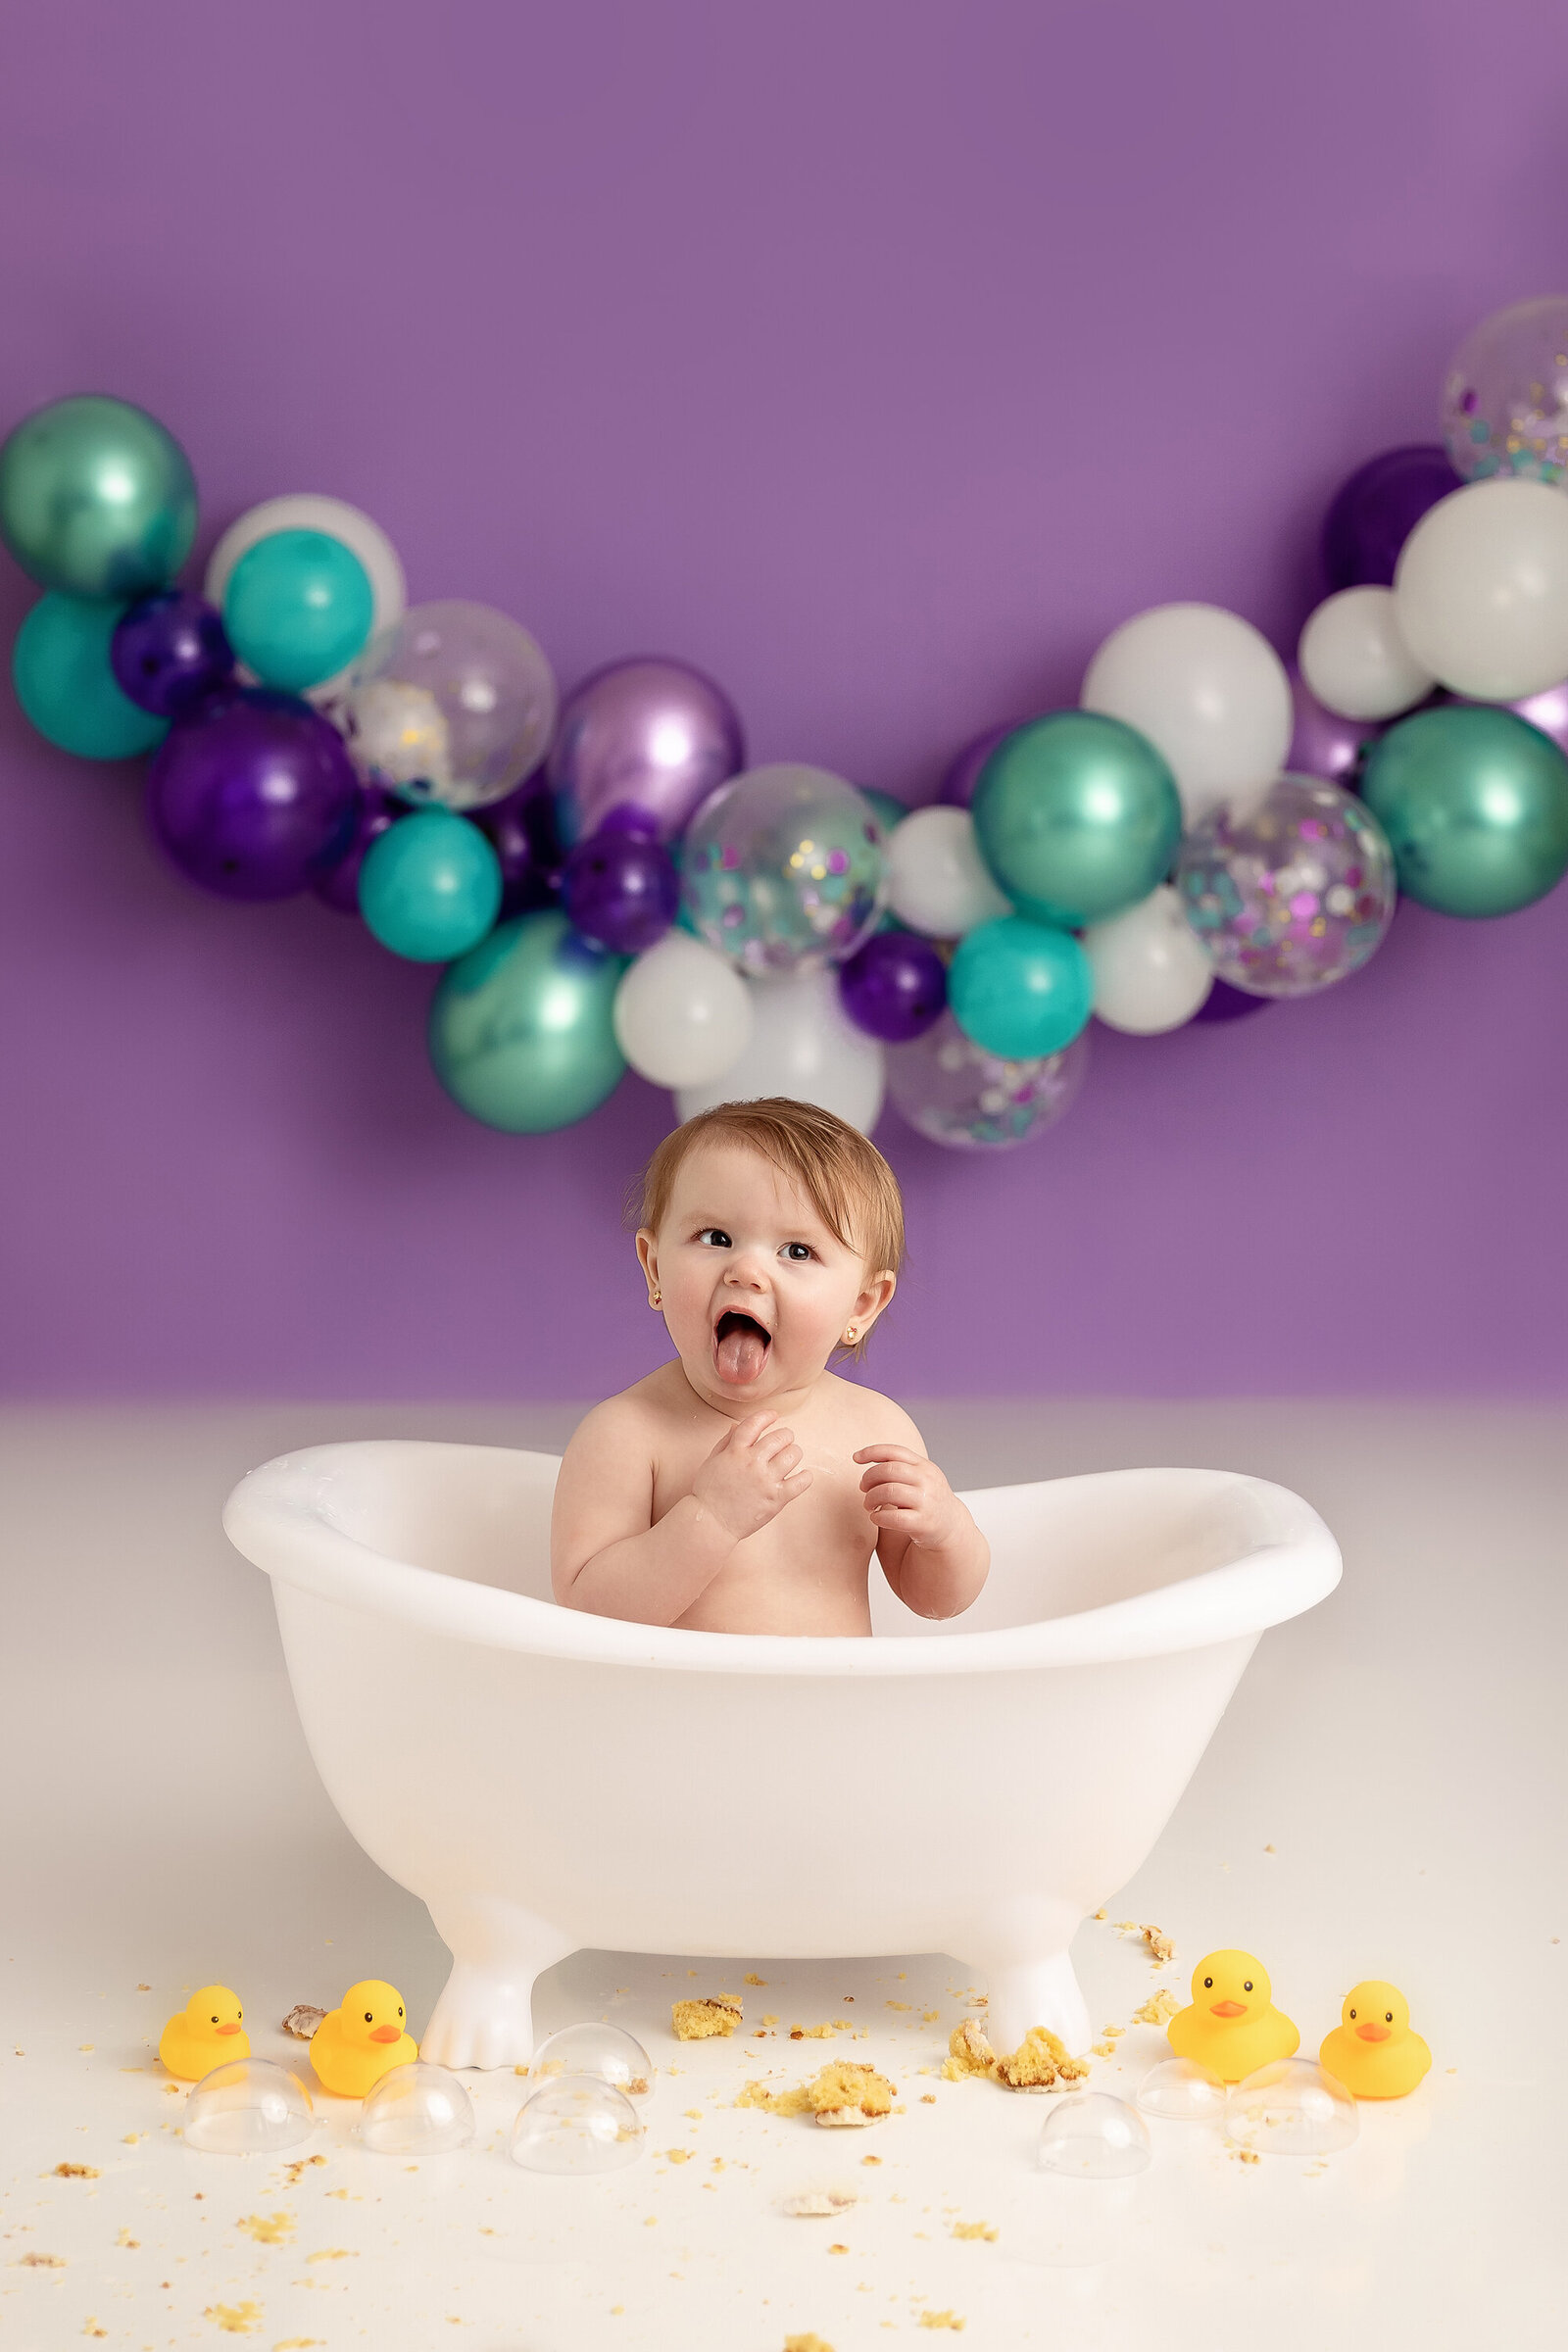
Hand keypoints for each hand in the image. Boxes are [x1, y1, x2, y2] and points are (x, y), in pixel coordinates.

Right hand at [692, 1412, 811, 1541]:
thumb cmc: (708, 1492)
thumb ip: (726, 1442)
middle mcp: (752, 1463)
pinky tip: (803, 1475)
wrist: (711, 1522)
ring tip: (791, 1457)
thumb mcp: (712, 1461)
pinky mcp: (777, 1498)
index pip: (755, 1423)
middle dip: (785, 1435)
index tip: (774, 1416)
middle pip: (780, 1437)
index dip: (767, 1416)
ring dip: (794, 1452)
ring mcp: (766, 1480)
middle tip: (785, 1440)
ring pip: (793, 1455)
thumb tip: (736, 1425)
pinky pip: (801, 1482)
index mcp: (735, 1451)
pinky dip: (805, 1476)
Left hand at [853, 1444, 964, 1550]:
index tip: (855, 1458)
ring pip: (889, 1492)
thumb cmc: (926, 1500)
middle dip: (869, 1478)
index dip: (872, 1452)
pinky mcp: (924, 1523)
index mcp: (924, 1466)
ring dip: (871, 1498)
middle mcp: (927, 1480)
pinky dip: (879, 1517)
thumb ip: (900, 1467)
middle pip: (888, 1470)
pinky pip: (894, 1518)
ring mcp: (927, 1501)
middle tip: (863, 1488)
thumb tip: (865, 1457)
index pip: (895, 1451)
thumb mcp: (920, 1478)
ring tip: (869, 1505)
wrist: (951, 1528)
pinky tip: (876, 1518)